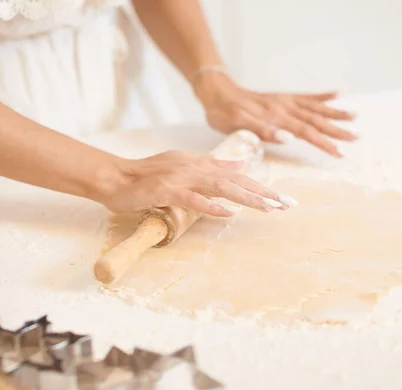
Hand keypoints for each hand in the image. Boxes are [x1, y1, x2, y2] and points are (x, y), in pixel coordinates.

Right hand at [95, 151, 294, 216]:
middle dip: (263, 192)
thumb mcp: (183, 166)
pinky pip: (192, 199)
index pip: (236, 175)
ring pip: (220, 187)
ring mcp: (180, 178)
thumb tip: (241, 164)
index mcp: (199, 163)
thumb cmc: (147, 176)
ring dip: (246, 197)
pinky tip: (229, 213)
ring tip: (268, 208)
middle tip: (287, 205)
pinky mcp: (166, 190)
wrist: (114, 177)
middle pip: (235, 180)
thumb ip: (212, 166)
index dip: (261, 186)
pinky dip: (211, 206)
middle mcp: (194, 167)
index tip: (282, 199)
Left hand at [194, 73, 356, 157]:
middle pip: (316, 121)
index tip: (341, 153)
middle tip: (356, 140)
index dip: (325, 143)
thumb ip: (263, 131)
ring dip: (334, 113)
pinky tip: (336, 93)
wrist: (216, 92)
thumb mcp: (237, 125)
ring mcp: (284, 101)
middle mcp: (284, 108)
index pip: (306, 132)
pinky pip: (305, 96)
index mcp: (276, 118)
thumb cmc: (224, 113)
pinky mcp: (282, 97)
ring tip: (354, 117)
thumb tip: (288, 138)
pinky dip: (321, 95)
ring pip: (315, 108)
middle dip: (336, 131)